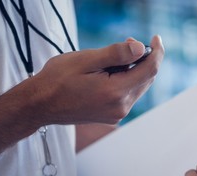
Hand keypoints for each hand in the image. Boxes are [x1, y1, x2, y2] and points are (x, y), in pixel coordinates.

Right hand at [31, 35, 163, 124]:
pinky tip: (111, 73)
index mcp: (115, 92)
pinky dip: (126, 81)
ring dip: (135, 70)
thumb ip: (116, 54)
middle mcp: (120, 107)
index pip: (150, 70)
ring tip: (115, 58)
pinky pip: (128, 95)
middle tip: (128, 43)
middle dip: (143, 59)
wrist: (40, 105)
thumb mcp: (86, 60)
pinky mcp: (112, 116)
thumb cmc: (58, 80)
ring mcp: (117, 114)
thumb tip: (140, 47)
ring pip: (138, 87)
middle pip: (146, 79)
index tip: (156, 38)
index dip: (156, 52)